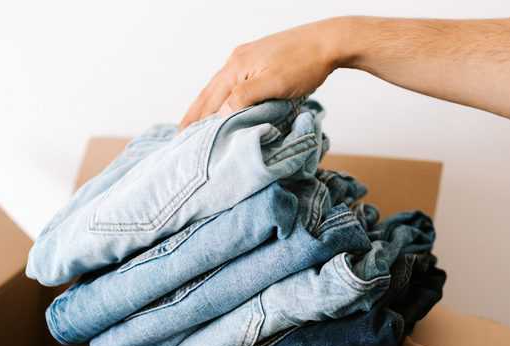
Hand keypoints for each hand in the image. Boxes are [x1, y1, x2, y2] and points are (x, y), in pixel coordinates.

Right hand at [179, 18, 350, 128]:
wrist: (329, 42)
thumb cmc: (304, 64)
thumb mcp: (273, 85)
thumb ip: (243, 99)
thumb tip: (218, 115)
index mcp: (235, 68)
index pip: (208, 101)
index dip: (195, 121)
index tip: (182, 140)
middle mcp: (236, 61)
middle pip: (208, 93)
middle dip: (194, 116)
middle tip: (179, 137)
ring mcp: (247, 59)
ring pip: (219, 89)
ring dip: (206, 107)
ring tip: (196, 125)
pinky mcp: (259, 61)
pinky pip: (232, 84)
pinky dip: (222, 98)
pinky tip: (223, 106)